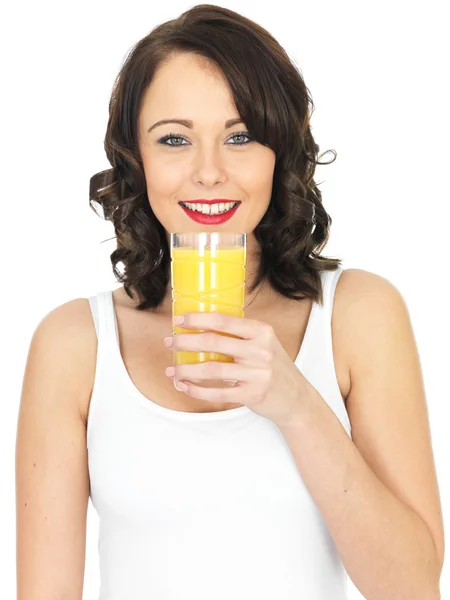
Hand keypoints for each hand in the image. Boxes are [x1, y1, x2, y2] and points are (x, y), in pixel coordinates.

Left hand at [163, 311, 315, 426]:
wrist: (296, 397)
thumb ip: (240, 335)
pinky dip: (197, 390)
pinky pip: (218, 393)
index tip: (178, 320)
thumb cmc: (274, 367)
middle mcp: (260, 350)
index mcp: (261, 331)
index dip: (197, 319)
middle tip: (169, 342)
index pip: (223, 320)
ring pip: (212, 369)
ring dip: (186, 370)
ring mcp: (258, 373)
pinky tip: (185, 386)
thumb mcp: (264, 343)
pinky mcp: (253, 394)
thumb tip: (202, 327)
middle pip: (213, 342)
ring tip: (172, 370)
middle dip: (185, 342)